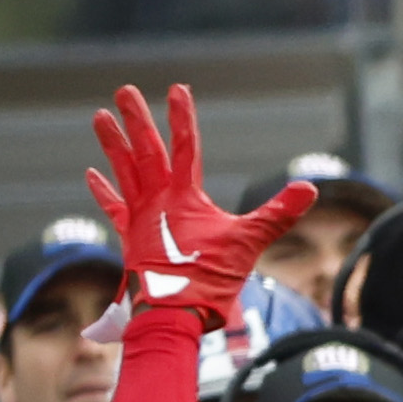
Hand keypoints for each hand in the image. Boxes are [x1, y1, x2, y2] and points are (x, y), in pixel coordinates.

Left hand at [87, 85, 315, 335]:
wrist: (173, 311)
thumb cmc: (211, 278)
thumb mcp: (249, 242)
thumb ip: (278, 213)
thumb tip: (310, 188)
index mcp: (185, 197)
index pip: (186, 146)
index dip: (182, 116)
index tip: (178, 89)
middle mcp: (157, 200)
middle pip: (146, 151)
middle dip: (136, 119)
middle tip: (124, 91)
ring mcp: (141, 217)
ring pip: (124, 171)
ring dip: (112, 144)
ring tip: (100, 117)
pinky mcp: (131, 236)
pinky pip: (114, 207)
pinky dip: (103, 191)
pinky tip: (92, 174)